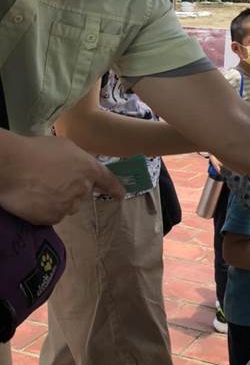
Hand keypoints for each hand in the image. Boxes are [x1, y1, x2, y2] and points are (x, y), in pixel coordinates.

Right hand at [0, 134, 124, 224]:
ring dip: (59, 200)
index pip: (107, 180)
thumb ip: (78, 159)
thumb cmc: (36, 150)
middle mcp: (82, 189)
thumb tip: (78, 167)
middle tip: (53, 181)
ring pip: (67, 206)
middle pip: (82, 194)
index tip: (121, 195)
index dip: (114, 188)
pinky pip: (53, 215)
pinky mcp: (53, 218)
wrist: (13, 167)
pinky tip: (34, 199)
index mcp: (89, 168)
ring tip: (41, 189)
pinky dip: (46, 210)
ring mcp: (68, 205)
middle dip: (72, 190)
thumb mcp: (64, 147)